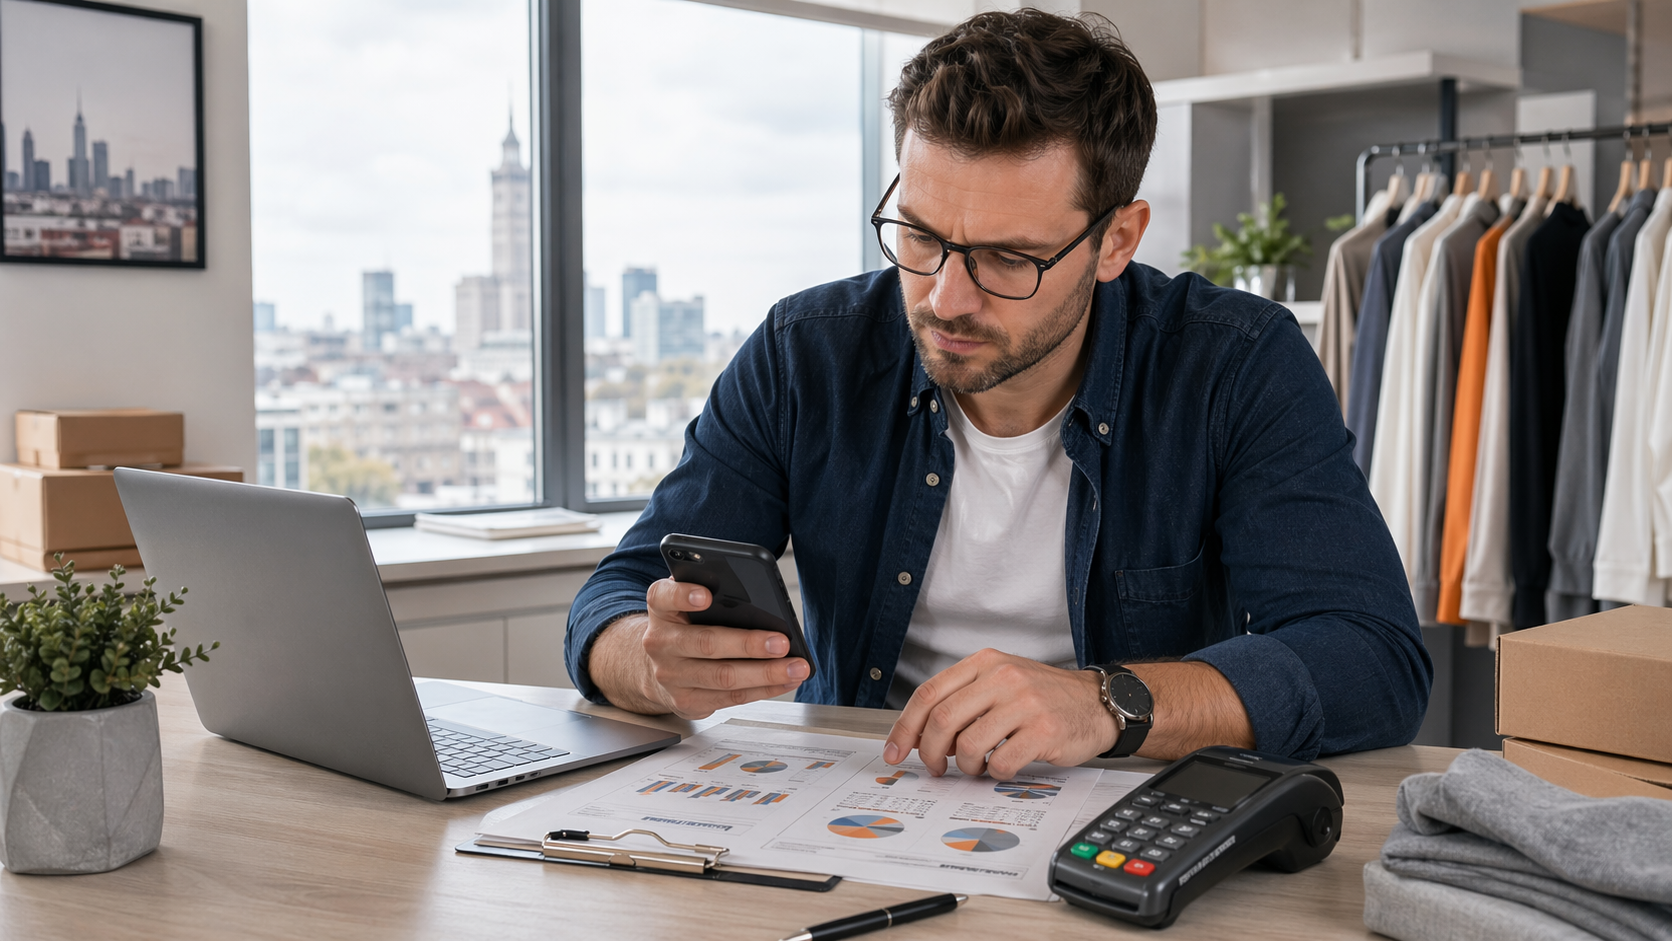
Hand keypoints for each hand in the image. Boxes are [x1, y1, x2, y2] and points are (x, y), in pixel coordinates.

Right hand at [589, 578, 808, 717]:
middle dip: (748, 644)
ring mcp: (671, 676)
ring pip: (723, 677)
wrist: (656, 666)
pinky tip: (786, 681)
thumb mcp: (688, 602)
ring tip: (796, 667)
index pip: (664, 596)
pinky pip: (731, 698)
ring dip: (766, 674)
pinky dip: (764, 689)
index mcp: (661, 609)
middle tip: (782, 642)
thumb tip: (760, 597)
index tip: (707, 595)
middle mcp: (661, 643)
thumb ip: (712, 590)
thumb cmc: (686, 625)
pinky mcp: (687, 702)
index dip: (683, 595)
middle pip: (706, 643)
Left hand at [881, 649, 1117, 779]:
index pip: (929, 693)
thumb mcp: (1000, 682)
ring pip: (967, 744)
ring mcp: (1024, 703)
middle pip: (942, 719)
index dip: (906, 726)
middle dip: (929, 751)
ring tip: (975, 766)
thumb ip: (963, 701)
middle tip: (934, 766)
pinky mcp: (1043, 731)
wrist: (1096, 703)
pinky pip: (1000, 763)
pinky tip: (1001, 766)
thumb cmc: (1043, 697)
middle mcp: (1002, 677)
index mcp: (984, 663)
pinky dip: (994, 773)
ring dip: (964, 765)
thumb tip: (923, 738)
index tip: (896, 750)